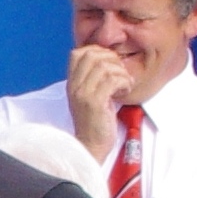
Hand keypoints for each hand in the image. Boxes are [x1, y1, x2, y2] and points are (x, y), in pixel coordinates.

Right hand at [65, 44, 135, 161]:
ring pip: (105, 66)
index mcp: (72, 83)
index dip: (98, 51)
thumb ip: (92, 78)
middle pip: (93, 55)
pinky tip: (124, 92)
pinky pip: (113, 80)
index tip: (110, 65)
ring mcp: (83, 94)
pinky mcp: (94, 102)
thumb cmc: (95, 121)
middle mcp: (74, 86)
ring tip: (124, 85)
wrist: (91, 146)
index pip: (78, 53)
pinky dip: (125, 83)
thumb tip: (108, 58)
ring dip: (121, 74)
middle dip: (113, 60)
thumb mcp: (89, 96)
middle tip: (120, 74)